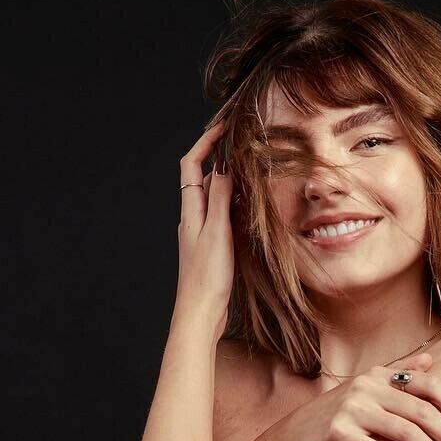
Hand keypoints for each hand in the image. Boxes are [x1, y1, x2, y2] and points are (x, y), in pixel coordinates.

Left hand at [175, 120, 234, 339]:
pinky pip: (221, 216)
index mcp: (190, 211)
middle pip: (203, 177)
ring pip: (214, 197)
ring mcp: (201, 233)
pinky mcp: (210, 247)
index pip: (191, 164)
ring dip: (229, 181)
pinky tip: (248, 208)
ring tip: (251, 170)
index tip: (225, 126)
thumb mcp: (217, 232)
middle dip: (220, 157)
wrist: (200, 314)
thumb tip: (223, 165)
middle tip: (243, 143)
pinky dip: (233, 204)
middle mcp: (192, 218)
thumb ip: (220, 199)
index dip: (206, 141)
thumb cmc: (207, 278)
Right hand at [280, 352, 440, 440]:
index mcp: (378, 376)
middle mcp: (366, 388)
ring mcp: (350, 410)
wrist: (291, 438)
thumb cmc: (335, 417)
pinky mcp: (336, 435)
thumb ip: (397, 374)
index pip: (427, 385)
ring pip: (405, 432)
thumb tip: (431, 361)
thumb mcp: (365, 390)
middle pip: (421, 411)